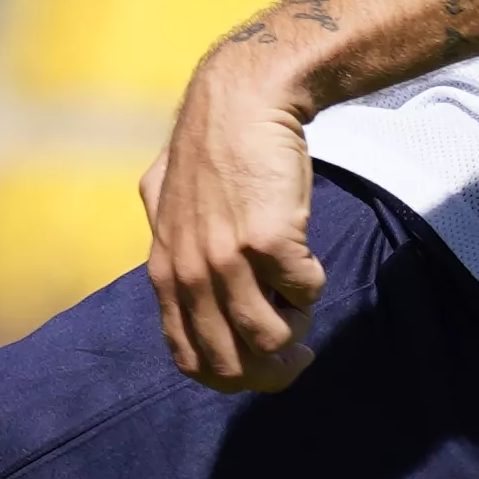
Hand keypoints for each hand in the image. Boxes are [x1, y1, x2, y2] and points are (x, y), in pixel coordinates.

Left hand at [138, 44, 334, 395]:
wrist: (243, 101)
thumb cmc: (215, 146)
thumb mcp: (165, 197)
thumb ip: (166, 238)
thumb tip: (170, 275)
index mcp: (165, 273)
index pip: (190, 359)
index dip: (232, 377)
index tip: (261, 366)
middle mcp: (191, 274)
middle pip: (232, 364)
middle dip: (272, 372)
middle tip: (298, 354)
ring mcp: (227, 260)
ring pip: (272, 338)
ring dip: (297, 328)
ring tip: (303, 301)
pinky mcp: (269, 242)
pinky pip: (304, 292)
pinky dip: (313, 284)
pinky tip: (308, 256)